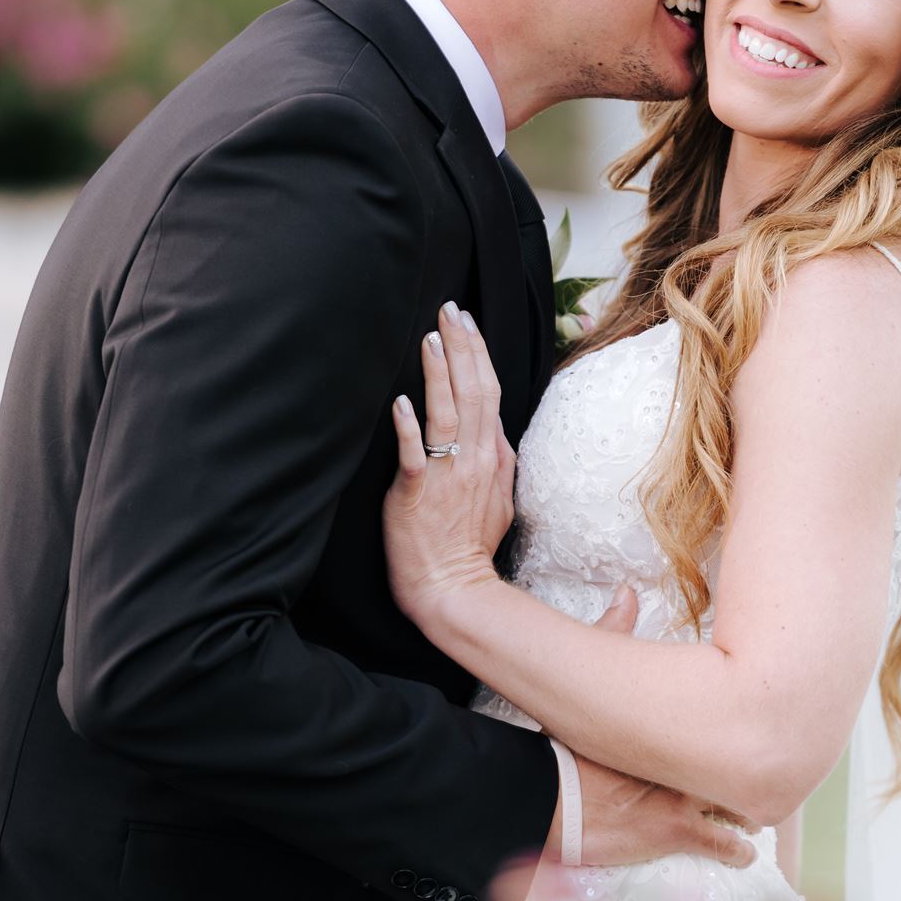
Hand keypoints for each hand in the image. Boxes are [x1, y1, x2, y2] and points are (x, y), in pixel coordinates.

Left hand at [384, 302, 513, 625]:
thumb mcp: (499, 501)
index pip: (488, 394)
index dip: (477, 355)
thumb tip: (496, 434)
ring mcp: (448, 476)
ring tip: (431, 338)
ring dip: (439, 374)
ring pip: (447, 414)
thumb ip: (497, 463)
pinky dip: (409, 428)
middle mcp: (475, 459)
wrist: (452, 590)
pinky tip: (401, 402)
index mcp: (493, 457)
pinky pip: (415, 456)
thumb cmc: (468, 548)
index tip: (466, 322)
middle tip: (450, 310)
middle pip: (473, 392)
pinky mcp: (417, 494)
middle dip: (463, 347)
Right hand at [545, 588, 757, 873]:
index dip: (747, 722)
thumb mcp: (591, 686)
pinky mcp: (678, 836)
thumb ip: (613, 634)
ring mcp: (687, 802)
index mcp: (675, 726)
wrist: (552, 799)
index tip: (760, 721)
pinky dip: (737, 851)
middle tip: (767, 769)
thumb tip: (627, 592)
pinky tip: (744, 852)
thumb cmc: (567, 747)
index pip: (729, 718)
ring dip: (747, 812)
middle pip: (743, 766)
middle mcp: (689, 763)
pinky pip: (726, 847)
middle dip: (754, 771)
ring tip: (757, 814)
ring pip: (741, 808)